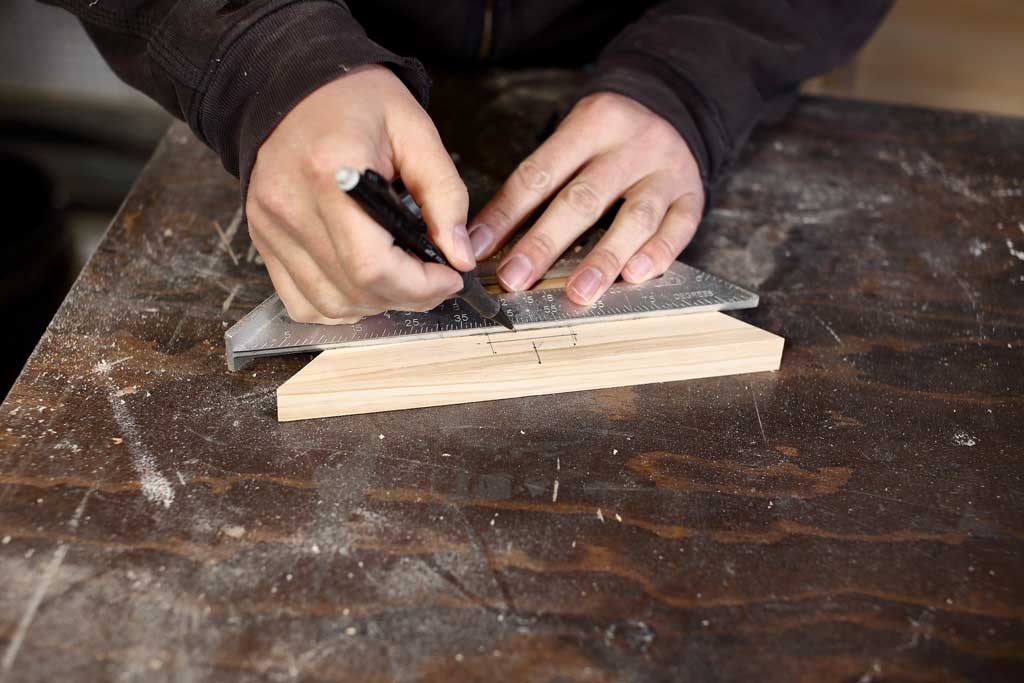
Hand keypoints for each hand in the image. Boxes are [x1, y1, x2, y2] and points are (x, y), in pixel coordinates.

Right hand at [246, 65, 474, 323]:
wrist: (293, 85)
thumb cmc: (356, 100)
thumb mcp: (415, 131)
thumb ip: (445, 194)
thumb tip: (460, 256)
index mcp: (331, 173)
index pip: (373, 265)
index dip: (420, 286)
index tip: (449, 276)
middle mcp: (291, 206)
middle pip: (354, 291)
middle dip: (408, 297)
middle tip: (435, 278)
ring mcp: (270, 227)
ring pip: (328, 305)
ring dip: (376, 305)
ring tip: (402, 279)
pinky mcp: (262, 239)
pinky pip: (300, 302)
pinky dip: (339, 307)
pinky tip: (364, 285)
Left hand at [469, 92, 704, 304]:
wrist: (673, 106)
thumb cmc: (607, 137)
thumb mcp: (572, 139)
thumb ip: (538, 184)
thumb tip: (487, 239)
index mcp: (591, 124)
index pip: (539, 174)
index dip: (505, 215)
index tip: (478, 249)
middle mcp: (631, 146)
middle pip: (583, 198)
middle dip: (545, 242)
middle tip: (516, 278)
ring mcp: (666, 171)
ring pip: (635, 216)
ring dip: (604, 258)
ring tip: (579, 292)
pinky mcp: (692, 195)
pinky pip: (679, 227)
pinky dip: (659, 253)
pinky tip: (636, 276)